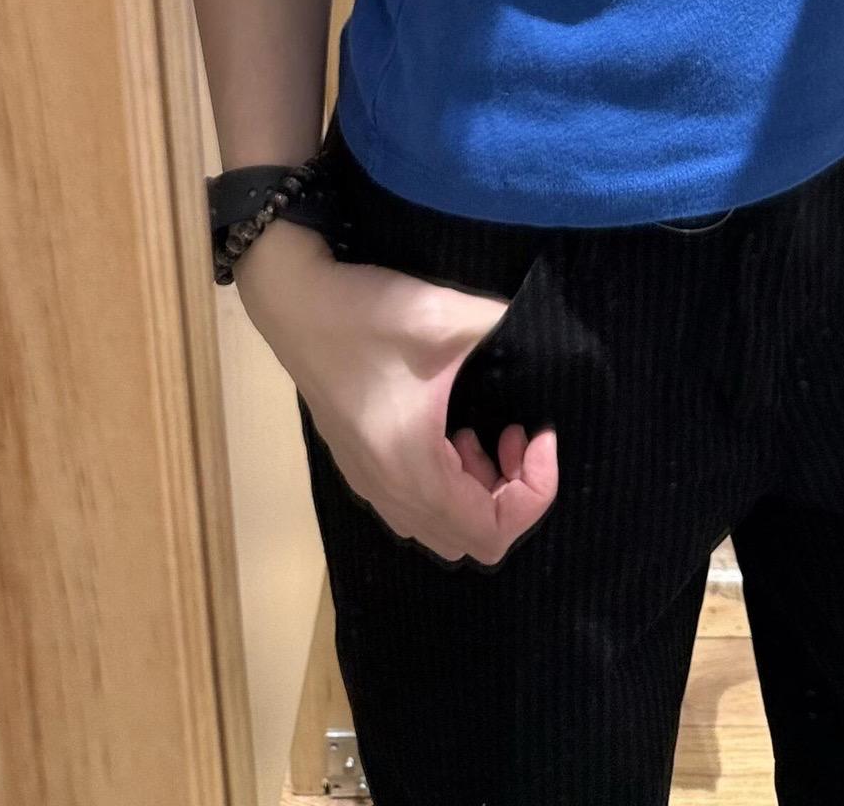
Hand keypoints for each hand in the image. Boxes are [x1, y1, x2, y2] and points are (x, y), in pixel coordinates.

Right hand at [235, 220, 557, 563]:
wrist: (294, 302)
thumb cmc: (365, 316)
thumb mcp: (445, 315)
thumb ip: (507, 330)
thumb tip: (549, 336)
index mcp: (414, 471)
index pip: (492, 532)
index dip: (535, 492)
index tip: (539, 434)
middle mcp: (391, 494)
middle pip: (471, 541)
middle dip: (509, 494)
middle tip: (513, 433)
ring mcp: (370, 485)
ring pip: (442, 528)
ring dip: (478, 491)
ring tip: (483, 431)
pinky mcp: (360, 467)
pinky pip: (417, 506)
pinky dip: (449, 483)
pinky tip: (450, 426)